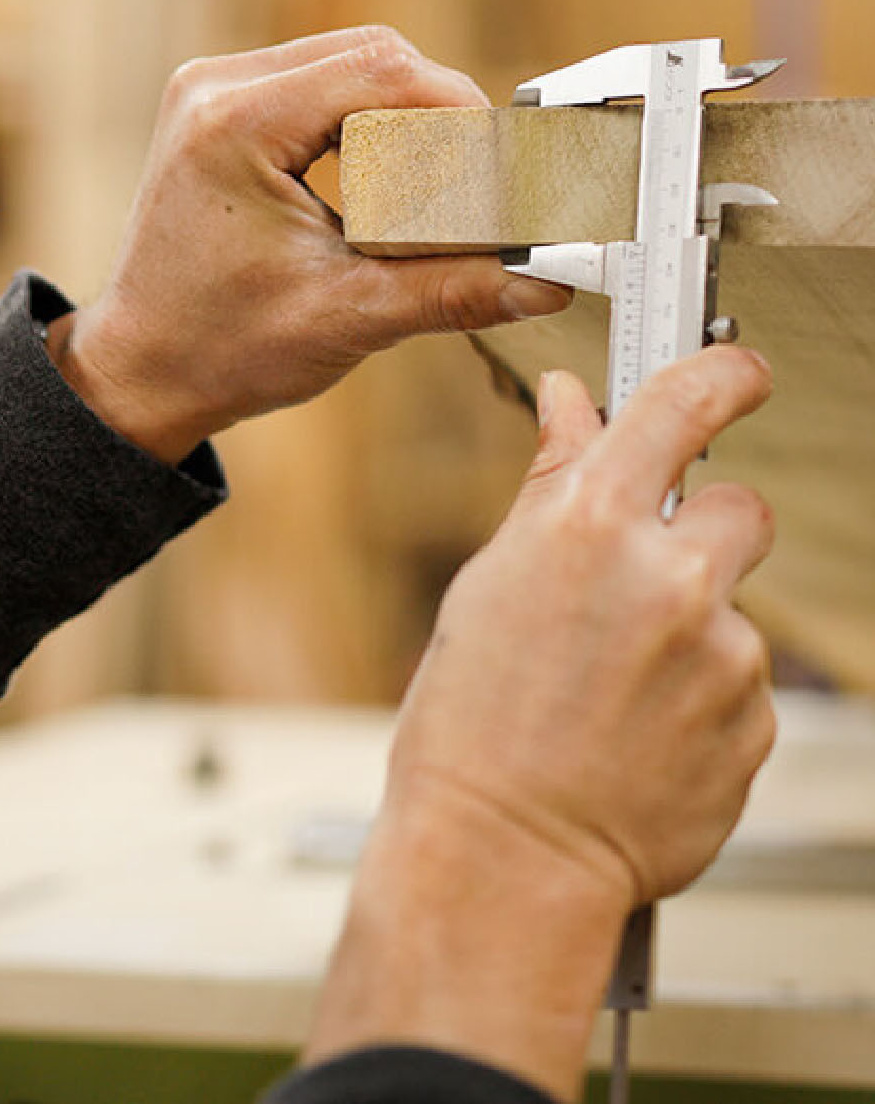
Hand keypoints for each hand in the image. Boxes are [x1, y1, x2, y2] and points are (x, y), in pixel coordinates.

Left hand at [53, 26, 573, 462]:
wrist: (140, 367)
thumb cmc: (220, 346)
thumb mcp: (347, 317)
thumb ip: (454, 289)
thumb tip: (548, 279)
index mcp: (234, 124)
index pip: (385, 73)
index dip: (463, 115)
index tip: (507, 171)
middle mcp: (215, 87)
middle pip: (373, 55)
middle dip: (442, 113)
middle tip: (486, 182)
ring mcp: (212, 90)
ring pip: (351, 61)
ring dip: (409, 112)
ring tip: (448, 184)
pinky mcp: (221, 106)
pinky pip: (319, 82)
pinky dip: (369, 118)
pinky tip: (397, 172)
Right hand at [305, 346, 776, 1096]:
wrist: (504, 855)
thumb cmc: (469, 729)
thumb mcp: (489, 586)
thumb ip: (549, 490)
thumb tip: (574, 408)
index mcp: (584, 524)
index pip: (685, 403)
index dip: (724, 376)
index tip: (739, 373)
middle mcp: (668, 576)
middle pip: (740, 508)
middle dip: (703, 534)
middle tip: (641, 586)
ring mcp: (724, 652)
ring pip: (734, 606)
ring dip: (692, 631)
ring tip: (615, 691)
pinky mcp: (757, 719)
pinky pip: (743, 683)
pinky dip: (701, 701)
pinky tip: (637, 735)